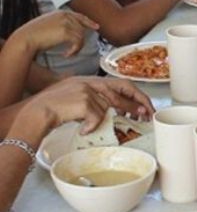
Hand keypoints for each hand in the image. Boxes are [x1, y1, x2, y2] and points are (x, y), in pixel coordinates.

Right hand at [12, 11, 98, 57]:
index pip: (79, 16)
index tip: (96, 26)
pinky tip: (66, 54)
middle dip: (81, 39)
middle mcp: (65, 15)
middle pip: (82, 28)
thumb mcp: (48, 25)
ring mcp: (66, 23)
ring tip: (68, 53)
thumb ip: (59, 25)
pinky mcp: (66, 32)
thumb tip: (68, 32)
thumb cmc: (33, 35)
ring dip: (76, 47)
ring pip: (81, 36)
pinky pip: (78, 42)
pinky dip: (74, 50)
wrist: (26, 39)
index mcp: (60, 13)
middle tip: (77, 49)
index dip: (89, 22)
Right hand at [24, 76, 153, 134]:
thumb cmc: (51, 110)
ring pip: (108, 106)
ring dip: (113, 117)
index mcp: (89, 80)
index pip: (119, 83)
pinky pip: (95, 117)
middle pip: (121, 89)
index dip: (135, 94)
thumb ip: (94, 103)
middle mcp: (89, 82)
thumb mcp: (76, 101)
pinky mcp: (83, 101)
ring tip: (118, 124)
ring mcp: (86, 90)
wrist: (33, 113)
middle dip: (137, 102)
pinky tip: (83, 131)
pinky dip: (91, 127)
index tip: (144, 106)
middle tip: (147, 114)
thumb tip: (115, 112)